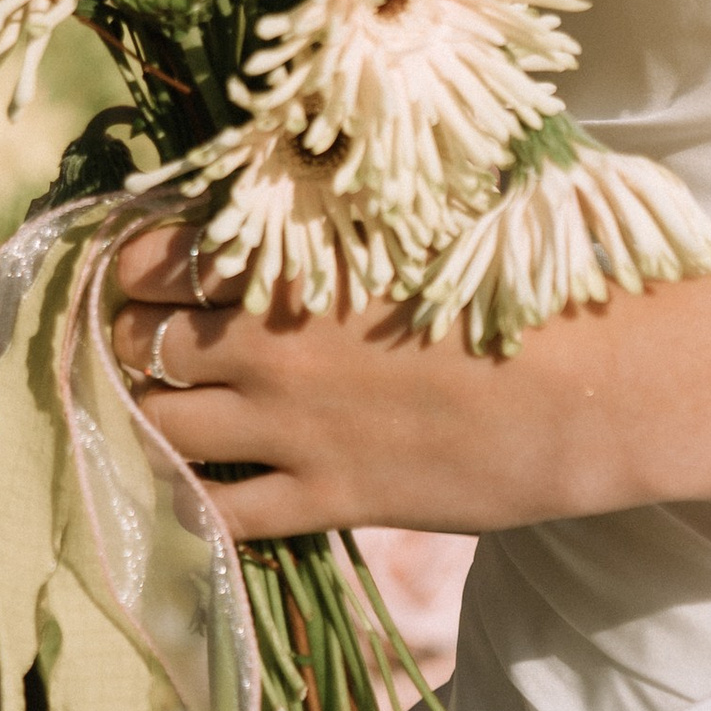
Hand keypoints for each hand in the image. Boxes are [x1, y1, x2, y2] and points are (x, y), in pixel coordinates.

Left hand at [105, 220, 627, 534]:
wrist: (588, 387)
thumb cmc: (510, 284)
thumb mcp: (409, 222)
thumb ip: (328, 216)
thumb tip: (277, 196)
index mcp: (290, 262)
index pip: (150, 258)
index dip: (129, 269)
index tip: (136, 275)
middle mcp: (270, 344)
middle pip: (136, 344)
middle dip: (123, 343)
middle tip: (134, 345)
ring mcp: (292, 427)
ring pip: (157, 428)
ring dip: (142, 420)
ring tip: (153, 414)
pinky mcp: (327, 497)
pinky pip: (219, 514)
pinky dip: (188, 505)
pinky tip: (183, 496)